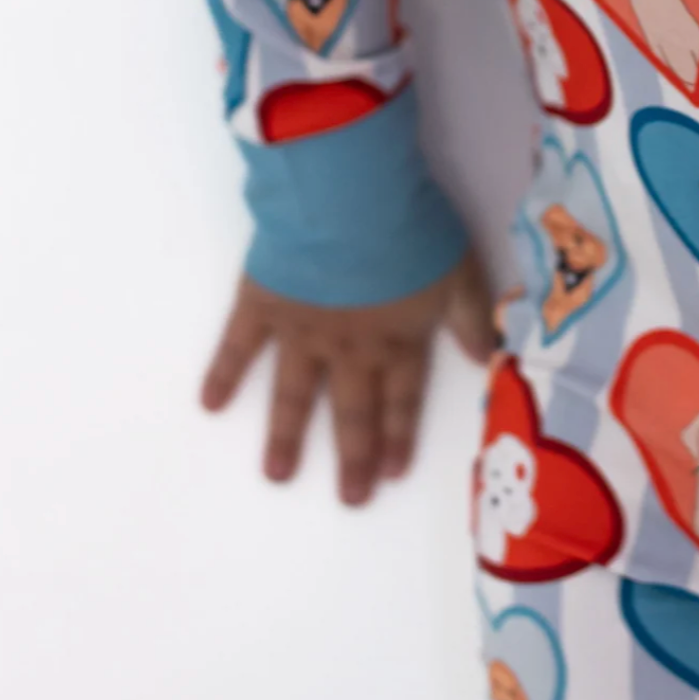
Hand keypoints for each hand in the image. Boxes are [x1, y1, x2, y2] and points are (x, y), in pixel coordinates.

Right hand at [200, 249, 497, 504]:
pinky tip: (210, 405)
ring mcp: (300, 331)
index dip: (400, 437)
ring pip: (293, 395)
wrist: (349, 199)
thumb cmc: (410, 231)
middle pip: (352, 411)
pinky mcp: (262, 305)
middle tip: (349, 500)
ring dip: (285, 437)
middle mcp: (349, 349)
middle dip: (353, 458)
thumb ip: (470, 318)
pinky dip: (222, 374)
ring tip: (277, 476)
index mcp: (397, 340)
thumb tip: (488, 361)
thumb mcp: (460, 272)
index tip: (392, 475)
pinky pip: (237, 347)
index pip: (402, 399)